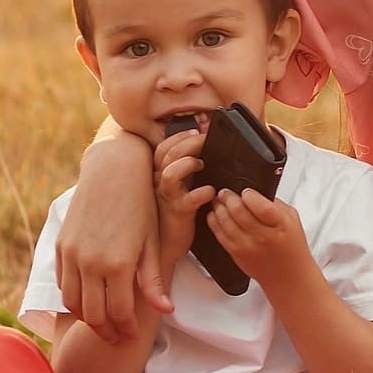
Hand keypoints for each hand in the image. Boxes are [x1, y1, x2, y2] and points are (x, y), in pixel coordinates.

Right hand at [57, 123, 171, 340]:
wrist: (112, 172)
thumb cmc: (140, 206)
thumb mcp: (152, 242)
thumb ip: (153, 279)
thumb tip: (166, 310)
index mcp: (118, 264)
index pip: (119, 313)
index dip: (126, 330)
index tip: (133, 337)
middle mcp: (90, 263)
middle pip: (93, 315)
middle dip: (106, 332)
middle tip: (118, 339)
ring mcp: (72, 255)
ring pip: (72, 303)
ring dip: (87, 318)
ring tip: (103, 322)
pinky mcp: (61, 246)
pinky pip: (63, 283)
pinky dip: (73, 298)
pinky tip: (88, 300)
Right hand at [153, 125, 212, 256]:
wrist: (170, 242)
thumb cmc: (179, 209)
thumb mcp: (181, 184)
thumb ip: (188, 165)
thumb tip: (205, 140)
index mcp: (161, 173)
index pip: (163, 147)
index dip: (178, 136)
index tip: (196, 130)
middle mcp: (161, 183)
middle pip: (167, 155)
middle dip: (189, 142)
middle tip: (205, 139)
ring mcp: (169, 198)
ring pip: (170, 173)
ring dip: (188, 164)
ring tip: (202, 164)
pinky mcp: (180, 213)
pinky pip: (188, 199)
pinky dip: (202, 192)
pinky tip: (211, 191)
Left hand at [204, 188, 314, 289]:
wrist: (287, 275)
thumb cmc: (291, 246)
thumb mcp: (292, 219)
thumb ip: (275, 204)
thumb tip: (256, 190)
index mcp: (280, 225)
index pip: (261, 206)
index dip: (249, 195)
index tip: (245, 191)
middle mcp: (263, 236)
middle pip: (239, 212)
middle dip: (229, 197)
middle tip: (225, 192)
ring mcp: (247, 246)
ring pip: (225, 222)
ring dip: (219, 208)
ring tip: (218, 200)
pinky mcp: (236, 254)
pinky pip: (220, 235)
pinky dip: (214, 222)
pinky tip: (214, 215)